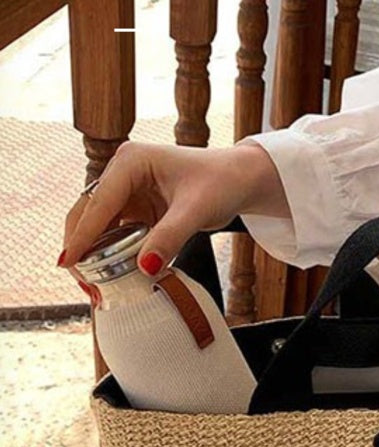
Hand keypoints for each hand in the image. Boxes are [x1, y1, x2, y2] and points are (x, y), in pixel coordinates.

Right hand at [59, 140, 288, 274]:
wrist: (240, 180)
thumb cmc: (222, 183)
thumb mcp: (197, 211)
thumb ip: (170, 238)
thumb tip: (144, 268)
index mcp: (131, 161)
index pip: (100, 202)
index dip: (82, 235)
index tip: (68, 263)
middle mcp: (123, 171)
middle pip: (89, 212)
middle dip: (81, 245)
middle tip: (82, 281)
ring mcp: (128, 189)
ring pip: (99, 224)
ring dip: (94, 251)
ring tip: (93, 284)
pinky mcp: (137, 206)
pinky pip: (117, 231)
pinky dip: (112, 251)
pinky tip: (111, 274)